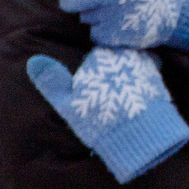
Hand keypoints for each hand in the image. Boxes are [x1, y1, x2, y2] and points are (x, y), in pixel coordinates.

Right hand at [28, 47, 188, 182]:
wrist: (137, 133)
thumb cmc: (99, 120)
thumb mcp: (67, 103)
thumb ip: (51, 81)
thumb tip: (32, 60)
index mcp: (100, 57)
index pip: (94, 57)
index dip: (91, 73)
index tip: (90, 91)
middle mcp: (123, 55)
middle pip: (112, 59)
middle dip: (109, 73)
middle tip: (105, 97)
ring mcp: (142, 64)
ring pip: (128, 66)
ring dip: (124, 78)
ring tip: (118, 100)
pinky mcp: (156, 76)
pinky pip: (144, 74)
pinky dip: (138, 84)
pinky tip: (133, 100)